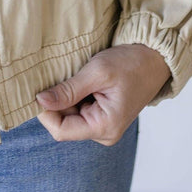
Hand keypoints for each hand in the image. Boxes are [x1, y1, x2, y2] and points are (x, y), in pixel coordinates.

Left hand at [35, 44, 171, 145]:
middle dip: (56, 103)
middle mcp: (104, 132)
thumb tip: (40, 101)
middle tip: (57, 77)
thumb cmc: (131, 64)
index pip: (61, 130)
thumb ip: (68, 90)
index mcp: (105, 127)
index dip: (45, 112)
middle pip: (63, 124)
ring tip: (74, 77)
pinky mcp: (101, 116)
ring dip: (64, 98)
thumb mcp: (97, 72)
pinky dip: (72, 96)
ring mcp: (103, 125)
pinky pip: (77, 110)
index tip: (39, 90)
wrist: (153, 59)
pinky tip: (79, 81)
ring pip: (68, 116)